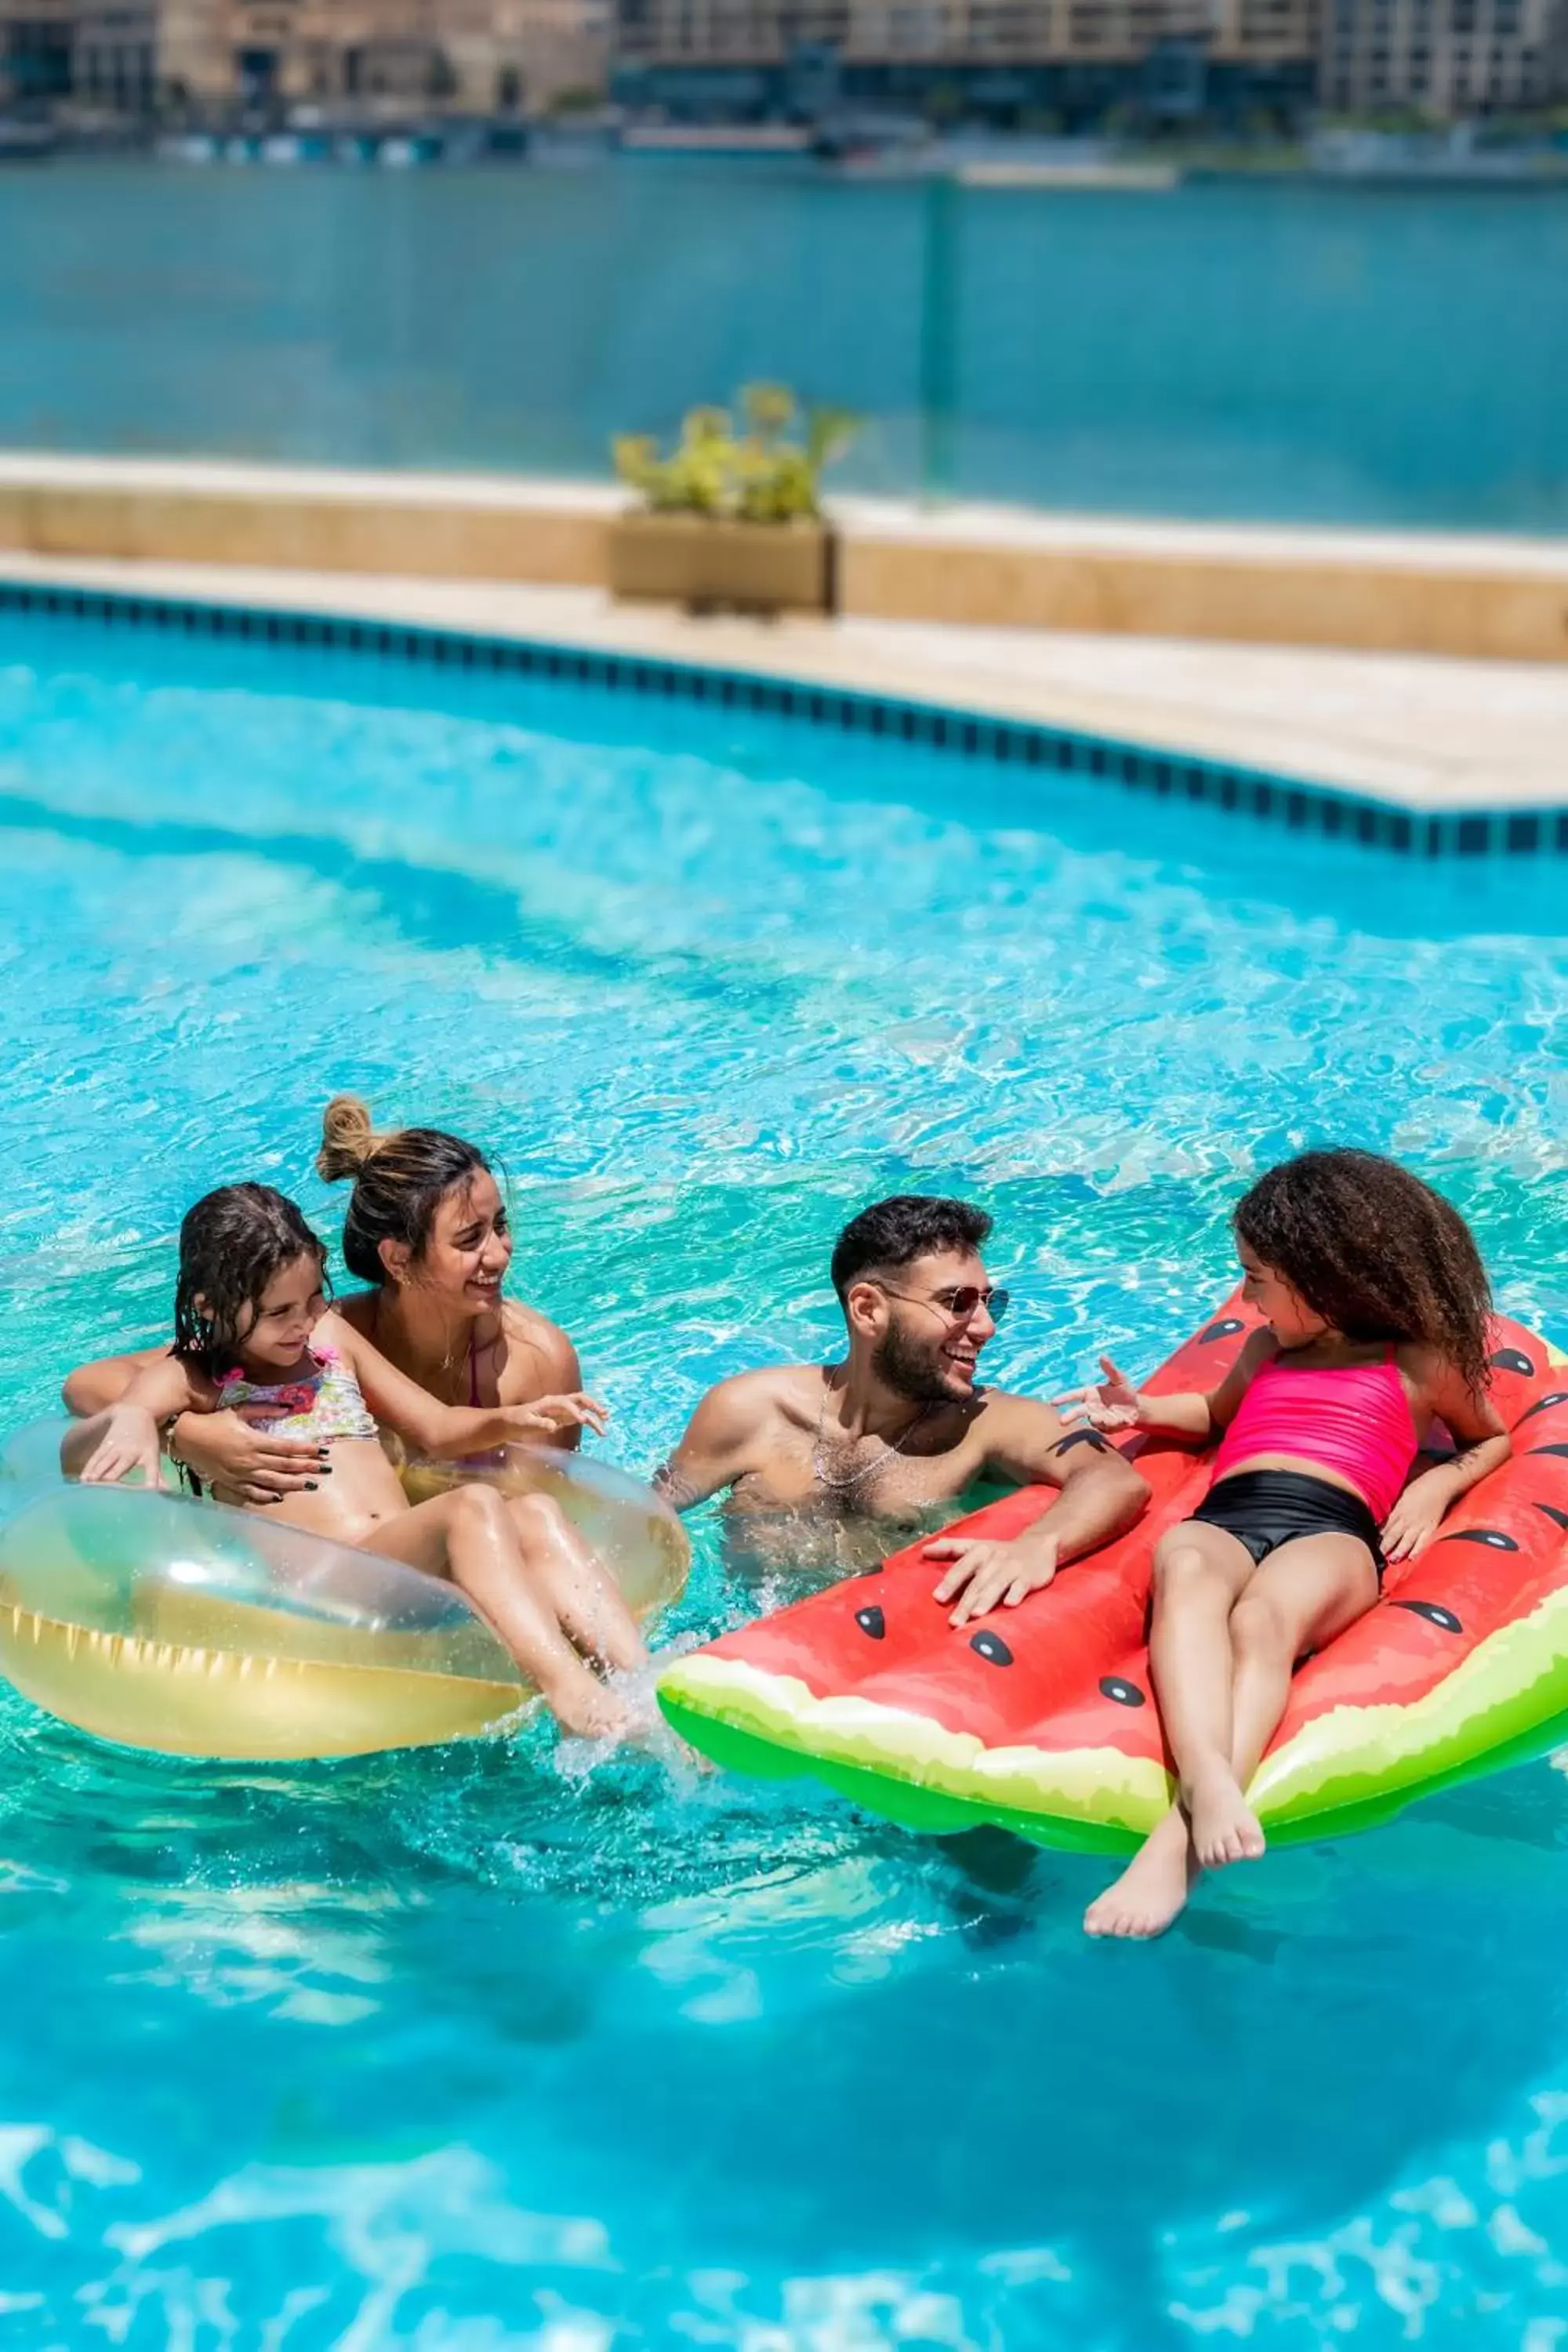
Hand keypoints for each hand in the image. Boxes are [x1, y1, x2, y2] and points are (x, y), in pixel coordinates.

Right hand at [79, 1406, 164, 1489]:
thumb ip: (157, 1476)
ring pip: (106, 1461)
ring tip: (89, 1483)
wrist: (133, 1413)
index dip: (151, 1480)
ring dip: (98, 1472)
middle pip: (123, 1466)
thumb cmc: (146, 1439)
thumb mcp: (153, 1455)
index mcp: (149, 1455)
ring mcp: (118, 1447)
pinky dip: (90, 1467)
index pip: (152, 1469)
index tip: (149, 1491)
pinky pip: (97, 1457)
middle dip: (114, 1477)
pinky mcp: (106, 1444)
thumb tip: (166, 1493)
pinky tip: (83, 1478)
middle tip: (106, 1493)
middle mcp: (133, 1451)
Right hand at [176, 1409, 327, 1505]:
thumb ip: (264, 1409)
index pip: (287, 1447)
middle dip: (307, 1467)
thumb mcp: (239, 1410)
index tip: (322, 1451)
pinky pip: (253, 1492)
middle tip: (325, 1468)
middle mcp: (250, 1460)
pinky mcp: (232, 1483)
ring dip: (294, 1483)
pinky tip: (279, 1497)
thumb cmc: (215, 1421)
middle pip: (284, 1465)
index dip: (306, 1450)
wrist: (187, 1438)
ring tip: (311, 1484)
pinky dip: (267, 1496)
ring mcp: (242, 1474)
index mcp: (254, 1441)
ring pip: (273, 1481)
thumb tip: (287, 1408)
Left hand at [504, 1393, 610, 1440]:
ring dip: (595, 1414)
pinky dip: (591, 1422)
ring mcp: (563, 1409)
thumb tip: (553, 1426)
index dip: (575, 1411)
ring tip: (606, 1424)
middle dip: (593, 1405)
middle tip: (604, 1414)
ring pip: (584, 1408)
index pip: (567, 1403)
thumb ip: (539, 1424)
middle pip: (580, 1399)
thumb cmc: (518, 1421)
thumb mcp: (526, 1424)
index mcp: (550, 1402)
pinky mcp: (565, 1417)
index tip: (583, 1421)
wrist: (513, 1422)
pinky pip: (582, 1418)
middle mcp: (559, 1402)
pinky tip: (599, 1430)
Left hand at [926, 1534, 1059, 1625]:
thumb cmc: (1000, 1551)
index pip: (961, 1568)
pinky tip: (1010, 1604)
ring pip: (997, 1585)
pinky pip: (1022, 1586)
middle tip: (954, 1621)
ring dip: (986, 1599)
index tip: (938, 1598)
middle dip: (965, 1603)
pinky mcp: (1029, 1577)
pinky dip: (1016, 1594)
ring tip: (976, 1614)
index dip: (950, 1583)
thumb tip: (924, 1549)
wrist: (1038, 1545)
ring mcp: (1012, 1568)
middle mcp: (994, 1559)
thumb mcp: (976, 1545)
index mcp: (979, 1552)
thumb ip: (951, 1548)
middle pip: (977, 1583)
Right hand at [1052, 1356, 1142, 1432]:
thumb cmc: (1124, 1390)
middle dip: (1069, 1417)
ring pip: (1094, 1421)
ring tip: (1098, 1418)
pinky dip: (1112, 1424)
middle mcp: (1091, 1407)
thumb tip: (1103, 1356)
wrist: (1136, 1407)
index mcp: (1090, 1394)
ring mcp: (1099, 1418)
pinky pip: (1108, 1427)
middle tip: (1061, 1421)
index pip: (1074, 1395)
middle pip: (1077, 1412)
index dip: (1063, 1398)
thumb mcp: (1119, 1378)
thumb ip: (1110, 1369)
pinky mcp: (1108, 1427)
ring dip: (1096, 1420)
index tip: (1052, 1402)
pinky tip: (1121, 1421)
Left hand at [1381, 1471, 1452, 1563]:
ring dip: (1398, 1551)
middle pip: (1393, 1535)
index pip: (1386, 1526)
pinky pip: (1423, 1542)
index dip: (1380, 1535)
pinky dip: (1417, 1550)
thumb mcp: (1404, 1494)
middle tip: (1378, 1555)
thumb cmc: (1421, 1485)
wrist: (1441, 1484)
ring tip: (1391, 1560)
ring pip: (1406, 1541)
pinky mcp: (1431, 1527)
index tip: (1372, 1543)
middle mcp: (1408, 1518)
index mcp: (1399, 1509)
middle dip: (1385, 1546)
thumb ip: (1396, 1507)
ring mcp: (1420, 1524)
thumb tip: (1388, 1517)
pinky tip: (1411, 1558)